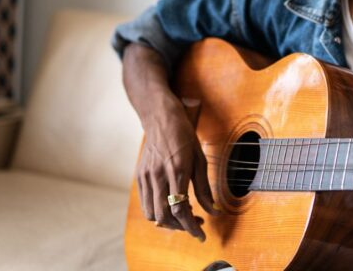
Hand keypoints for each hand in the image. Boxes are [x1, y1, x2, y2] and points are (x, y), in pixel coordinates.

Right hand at [136, 99, 217, 239]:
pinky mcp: (139, 176)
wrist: (160, 118)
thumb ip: (205, 188)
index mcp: (177, 170)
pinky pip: (146, 203)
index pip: (180, 209)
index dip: (191, 226)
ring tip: (184, 217)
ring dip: (168, 222)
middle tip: (195, 224)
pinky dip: (158, 211)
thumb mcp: (200, 159)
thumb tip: (213, 210)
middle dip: (180, 227)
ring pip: (152, 214)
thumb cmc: (184, 136)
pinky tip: (171, 206)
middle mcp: (158, 175)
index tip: (201, 235)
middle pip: (164, 217)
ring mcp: (146, 176)